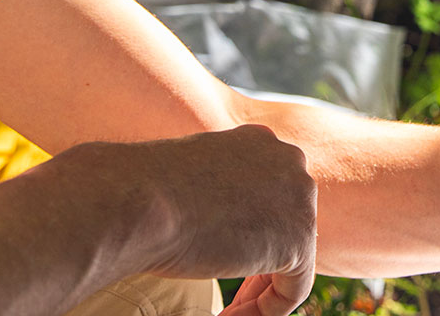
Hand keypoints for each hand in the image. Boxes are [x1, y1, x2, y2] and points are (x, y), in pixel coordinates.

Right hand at [96, 125, 317, 315]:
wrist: (140, 202)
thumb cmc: (144, 192)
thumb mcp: (187, 179)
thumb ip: (215, 193)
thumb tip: (214, 220)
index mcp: (259, 141)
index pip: (270, 195)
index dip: (249, 233)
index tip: (222, 257)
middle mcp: (288, 161)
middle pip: (285, 223)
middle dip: (259, 263)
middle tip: (230, 296)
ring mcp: (299, 198)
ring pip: (291, 258)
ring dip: (259, 291)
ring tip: (226, 312)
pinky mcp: (299, 240)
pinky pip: (294, 288)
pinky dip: (266, 310)